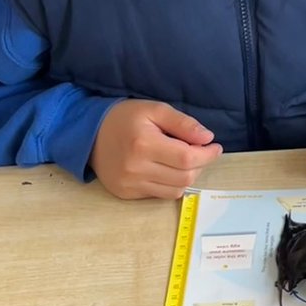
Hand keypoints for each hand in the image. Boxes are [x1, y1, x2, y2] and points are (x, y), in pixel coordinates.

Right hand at [89, 100, 221, 199]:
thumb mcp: (156, 110)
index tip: (216, 147)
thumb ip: (183, 124)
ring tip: (187, 161)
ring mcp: (130, 185)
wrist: (89, 134)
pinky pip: (160, 195)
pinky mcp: (126, 194)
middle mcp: (136, 168)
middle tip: (202, 152)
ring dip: (188, 176)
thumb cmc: (126, 117)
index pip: (187, 158)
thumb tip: (208, 138)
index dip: (207, 155)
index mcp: (144, 144)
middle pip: (184, 177)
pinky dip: (171, 184)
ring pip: (174, 190)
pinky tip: (169, 169)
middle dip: (200, 165)